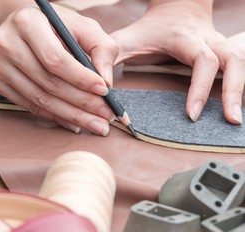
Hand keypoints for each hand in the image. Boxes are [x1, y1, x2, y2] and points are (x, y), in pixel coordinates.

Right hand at [0, 5, 117, 135]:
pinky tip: (73, 122)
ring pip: (39, 98)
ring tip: (95, 124)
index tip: (104, 91)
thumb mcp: (80, 25)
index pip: (56, 59)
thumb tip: (106, 81)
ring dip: (71, 115)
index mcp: (27, 23)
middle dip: (81, 103)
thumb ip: (100, 47)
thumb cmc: (52, 26)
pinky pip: (29, 105)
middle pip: (48, 83)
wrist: (14, 27)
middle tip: (105, 116)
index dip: (81, 78)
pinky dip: (54, 116)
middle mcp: (6, 43)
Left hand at [111, 0, 244, 123]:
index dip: (199, 87)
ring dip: (240, 91)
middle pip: (232, 60)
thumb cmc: (149, 28)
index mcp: (185, 38)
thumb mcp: (125, 39)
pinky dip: (238, 87)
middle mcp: (208, 40)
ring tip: (234, 120)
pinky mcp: (224, 53)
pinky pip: (239, 68)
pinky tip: (234, 107)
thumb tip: (103, 87)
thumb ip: (109, 58)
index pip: (202, 60)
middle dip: (232, 90)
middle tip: (230, 120)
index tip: (191, 114)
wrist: (176, 8)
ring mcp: (220, 45)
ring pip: (241, 63)